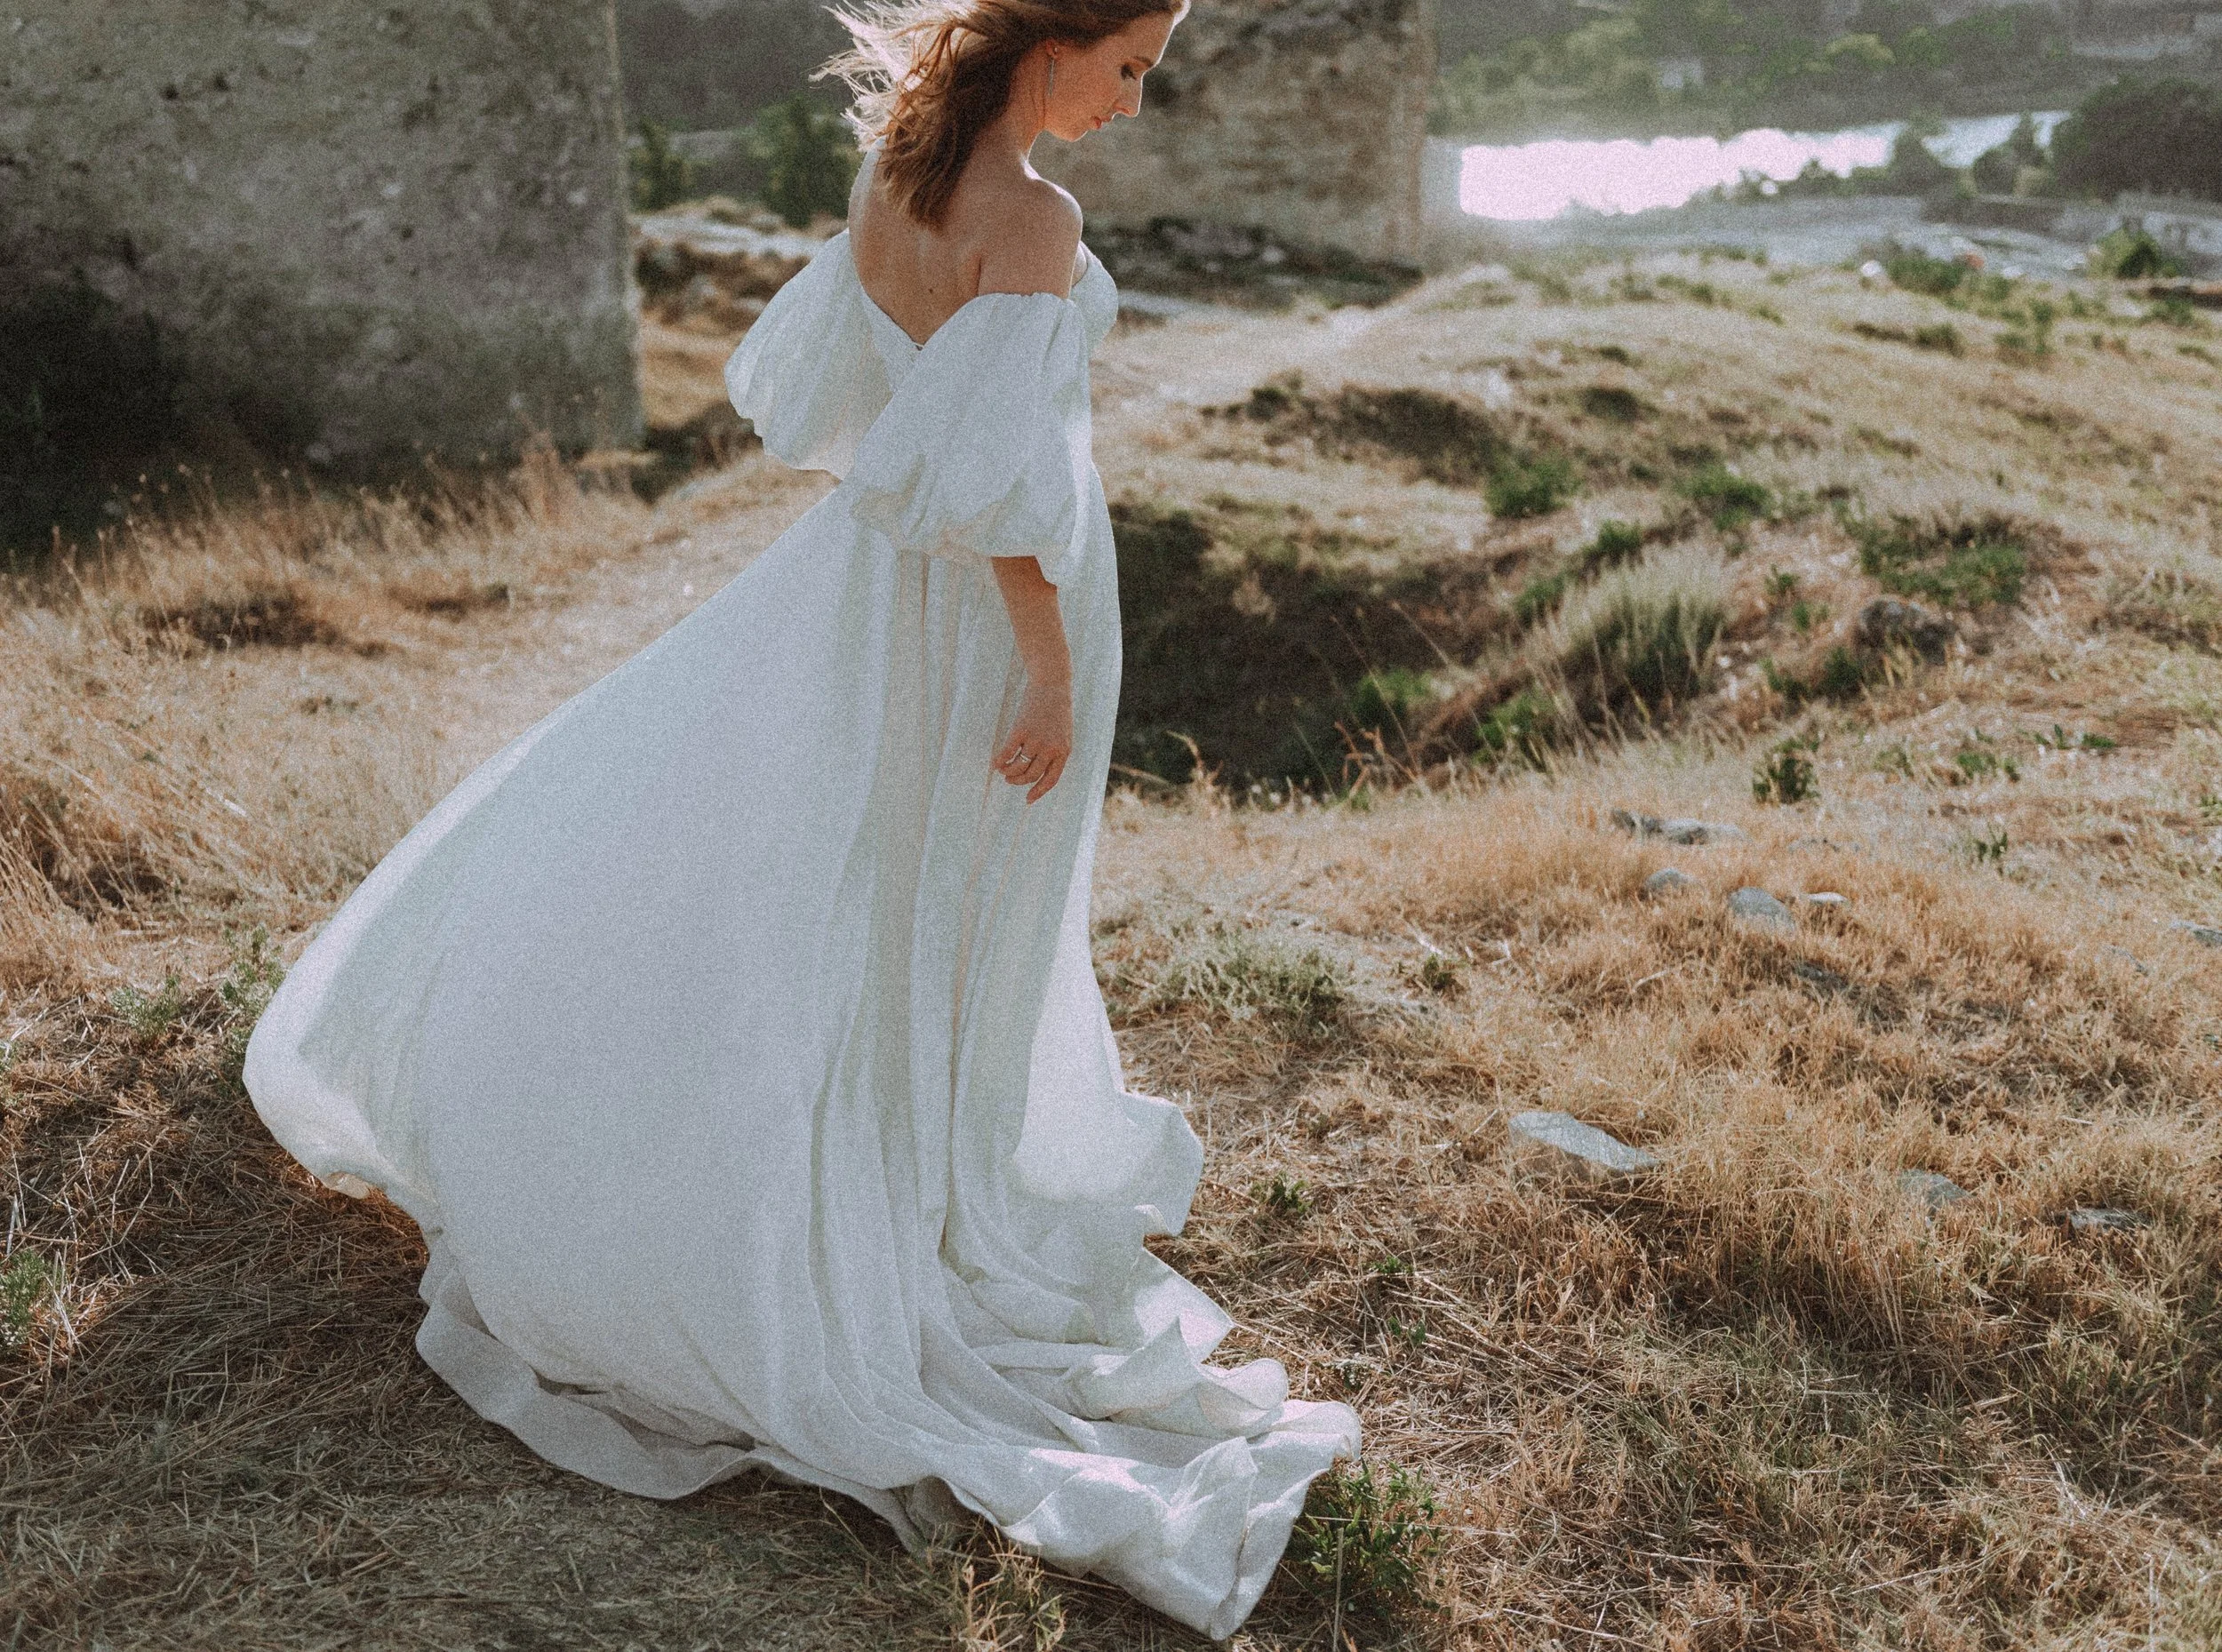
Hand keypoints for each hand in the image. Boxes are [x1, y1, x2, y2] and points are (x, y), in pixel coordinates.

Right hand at [994, 675, 1072, 803]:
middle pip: (1031, 775)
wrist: (1051, 685)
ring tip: (1003, 771)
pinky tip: (996, 763)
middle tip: (1010, 780)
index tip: (1027, 799)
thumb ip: (1054, 752)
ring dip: (1008, 772)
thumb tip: (1037, 773)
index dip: (1038, 792)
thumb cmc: (1056, 711)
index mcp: (1063, 751)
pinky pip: (1007, 753)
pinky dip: (1000, 761)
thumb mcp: (1063, 734)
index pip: (1051, 779)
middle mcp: (1051, 748)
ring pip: (1018, 766)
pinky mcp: (1021, 730)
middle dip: (1018, 781)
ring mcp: (1035, 739)